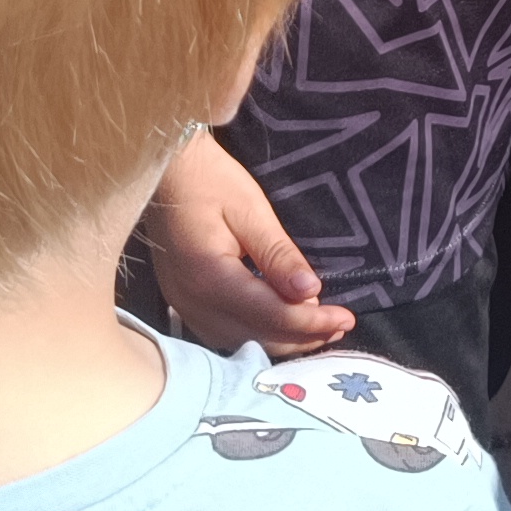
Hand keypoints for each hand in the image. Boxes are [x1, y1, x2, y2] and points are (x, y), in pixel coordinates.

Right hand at [146, 133, 356, 356]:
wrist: (164, 170)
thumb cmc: (208, 179)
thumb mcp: (250, 209)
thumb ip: (278, 255)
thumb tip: (311, 292)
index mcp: (210, 277)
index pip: (271, 314)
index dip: (312, 322)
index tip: (346, 318)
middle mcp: (192, 301)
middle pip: (256, 334)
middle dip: (302, 335)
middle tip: (339, 324)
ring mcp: (182, 305)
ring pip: (239, 341)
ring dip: (281, 339)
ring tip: (319, 329)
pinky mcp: (181, 301)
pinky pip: (223, 332)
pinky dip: (256, 333)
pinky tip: (279, 325)